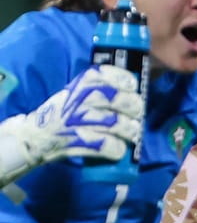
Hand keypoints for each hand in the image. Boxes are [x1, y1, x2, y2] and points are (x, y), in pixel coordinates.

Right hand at [0, 65, 143, 185]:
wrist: (32, 138)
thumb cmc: (61, 113)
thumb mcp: (74, 93)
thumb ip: (97, 86)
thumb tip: (132, 89)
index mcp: (78, 85)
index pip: (103, 75)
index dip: (123, 78)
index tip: (132, 85)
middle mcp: (78, 101)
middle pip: (115, 99)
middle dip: (133, 105)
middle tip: (137, 112)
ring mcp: (77, 122)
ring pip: (115, 123)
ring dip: (129, 129)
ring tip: (132, 131)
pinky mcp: (77, 142)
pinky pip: (106, 145)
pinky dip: (117, 148)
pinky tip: (119, 148)